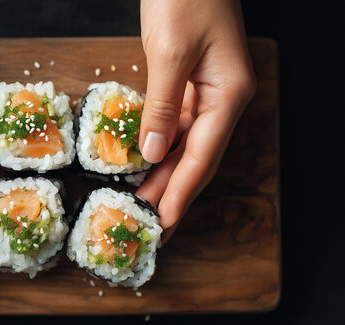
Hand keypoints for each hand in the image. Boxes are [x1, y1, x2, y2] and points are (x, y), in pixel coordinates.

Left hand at [136, 0, 255, 241]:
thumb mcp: (170, 52)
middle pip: (197, 157)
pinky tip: (146, 163)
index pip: (202, 157)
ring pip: (186, 144)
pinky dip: (161, 146)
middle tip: (149, 223)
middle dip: (173, 192)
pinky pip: (177, 124)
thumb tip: (152, 153)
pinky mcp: (191, 82)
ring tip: (143, 202)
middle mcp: (224, 98)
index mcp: (229, 95)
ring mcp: (208, 90)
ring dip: (165, 173)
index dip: (181, 193)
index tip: (164, 222)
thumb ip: (162, 105)